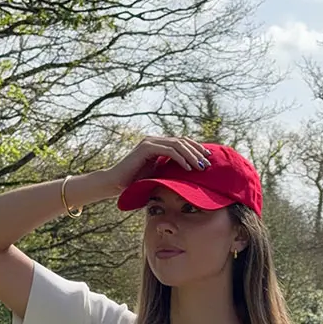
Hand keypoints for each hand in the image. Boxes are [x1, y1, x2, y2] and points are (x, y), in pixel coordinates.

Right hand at [95, 135, 213, 199]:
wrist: (114, 184)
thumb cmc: (134, 182)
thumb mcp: (157, 173)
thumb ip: (169, 168)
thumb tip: (189, 171)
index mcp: (157, 144)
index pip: (181, 142)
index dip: (196, 149)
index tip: (207, 158)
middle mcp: (154, 140)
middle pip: (182, 141)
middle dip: (197, 152)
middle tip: (208, 163)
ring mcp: (150, 142)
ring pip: (178, 145)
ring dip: (192, 156)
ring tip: (201, 166)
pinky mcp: (146, 148)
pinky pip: (169, 151)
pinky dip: (181, 159)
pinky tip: (188, 168)